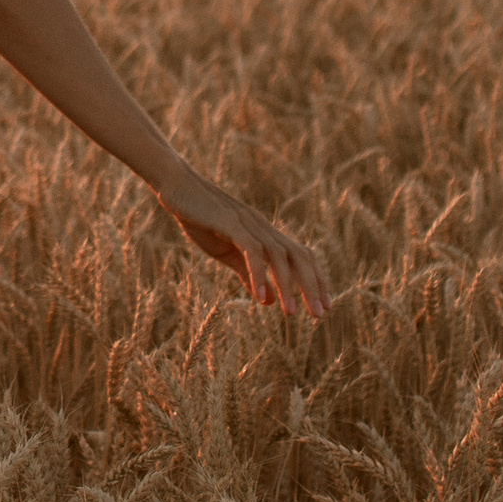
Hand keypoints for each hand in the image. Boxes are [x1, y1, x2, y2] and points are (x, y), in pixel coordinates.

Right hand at [163, 175, 331, 322]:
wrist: (177, 186)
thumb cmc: (200, 218)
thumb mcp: (226, 253)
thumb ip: (248, 275)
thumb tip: (270, 301)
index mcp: (265, 235)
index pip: (302, 257)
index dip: (316, 280)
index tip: (325, 307)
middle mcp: (263, 228)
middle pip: (299, 256)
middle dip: (312, 286)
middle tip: (319, 314)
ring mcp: (249, 224)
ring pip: (279, 255)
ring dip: (288, 285)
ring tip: (291, 313)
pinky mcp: (231, 223)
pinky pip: (252, 251)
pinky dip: (259, 273)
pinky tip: (260, 296)